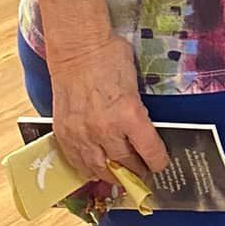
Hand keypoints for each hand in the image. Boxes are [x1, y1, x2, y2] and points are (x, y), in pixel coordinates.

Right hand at [45, 36, 168, 182]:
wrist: (76, 48)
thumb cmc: (110, 57)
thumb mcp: (135, 83)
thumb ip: (138, 109)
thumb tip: (143, 128)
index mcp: (129, 114)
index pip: (149, 151)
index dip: (158, 162)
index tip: (160, 165)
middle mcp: (105, 129)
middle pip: (124, 164)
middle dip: (136, 171)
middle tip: (142, 174)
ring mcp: (82, 133)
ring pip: (99, 168)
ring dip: (112, 176)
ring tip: (120, 177)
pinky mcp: (64, 133)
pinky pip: (76, 161)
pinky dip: (87, 169)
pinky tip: (95, 170)